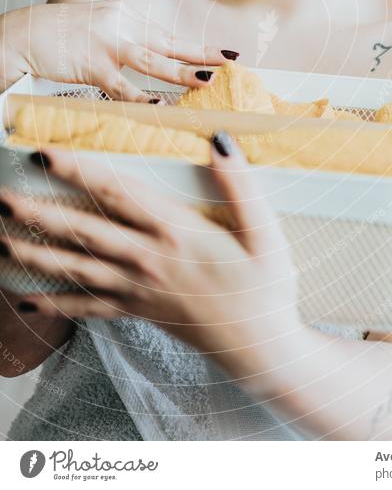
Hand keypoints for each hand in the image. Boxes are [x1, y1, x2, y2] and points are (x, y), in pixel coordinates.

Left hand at [0, 136, 301, 383]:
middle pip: (81, 231)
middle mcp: (148, 259)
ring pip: (74, 270)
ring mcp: (137, 290)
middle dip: (36, 212)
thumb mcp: (266, 232)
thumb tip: (218, 141)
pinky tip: (24, 302)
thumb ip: (240, 184)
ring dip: (32, 255)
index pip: (117, 193)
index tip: (44, 153)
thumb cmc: (265, 288)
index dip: (78, 171)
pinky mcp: (137, 312)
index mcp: (177, 231)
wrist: (262, 350)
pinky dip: (54, 305)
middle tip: (0, 196)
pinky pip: (86, 309)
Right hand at [1, 0, 236, 98]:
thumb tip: (155, 55)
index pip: (167, 34)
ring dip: (182, 72)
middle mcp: (120, 23)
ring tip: (207, 81)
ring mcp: (106, 43)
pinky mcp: (90, 64)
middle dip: (202, 54)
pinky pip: (121, 86)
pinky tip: (161, 105)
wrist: (24, 32)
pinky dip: (141, 97)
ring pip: (152, 61)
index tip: (224, 53)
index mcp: (125, 14)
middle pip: (169, 43)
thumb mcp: (99, 25)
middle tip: (231, 61)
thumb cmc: (62, 34)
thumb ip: (126, 38)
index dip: (196, 46)